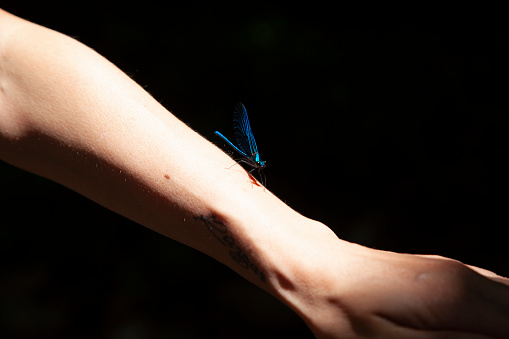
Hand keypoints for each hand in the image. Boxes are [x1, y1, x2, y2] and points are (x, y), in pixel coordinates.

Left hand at [277, 224, 508, 338]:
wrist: (317, 269)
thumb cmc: (348, 315)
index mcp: (460, 299)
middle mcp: (465, 277)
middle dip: (508, 329)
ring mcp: (454, 269)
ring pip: (507, 297)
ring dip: (503, 322)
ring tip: (475, 335)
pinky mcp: (441, 270)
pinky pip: (490, 290)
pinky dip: (498, 312)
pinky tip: (479, 326)